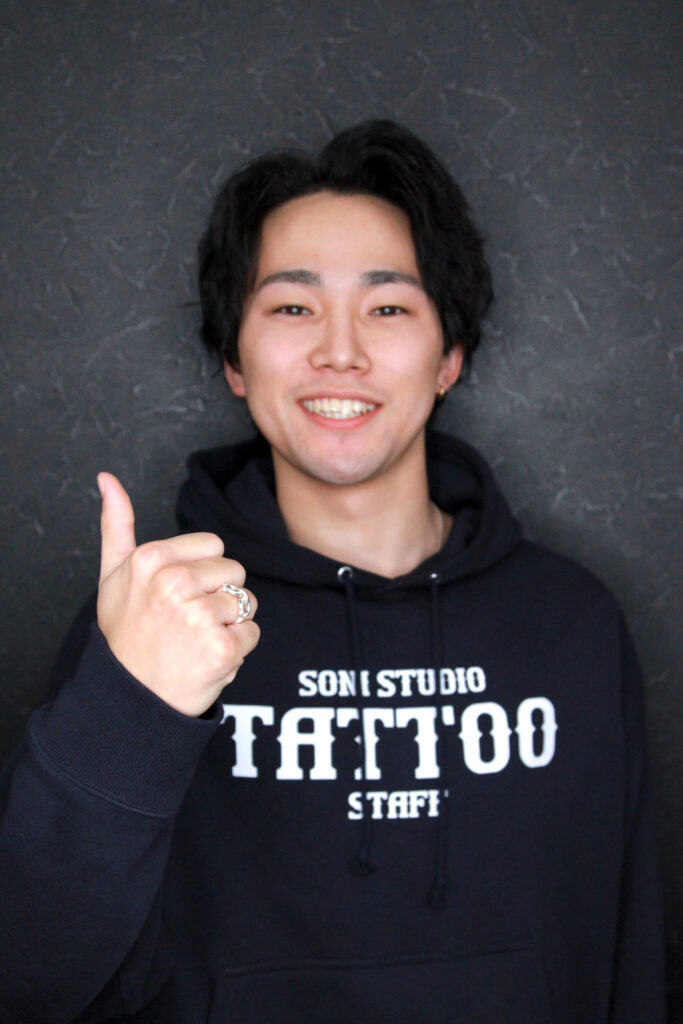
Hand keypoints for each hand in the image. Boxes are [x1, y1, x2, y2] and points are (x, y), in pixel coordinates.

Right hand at [96, 473, 258, 716]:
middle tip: (185, 623)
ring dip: (229, 624)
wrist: (129, 699)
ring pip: (246, 602)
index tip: (177, 596)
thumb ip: (116, 525)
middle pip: (234, 571)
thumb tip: (107, 479)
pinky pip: (253, 633)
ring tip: (195, 641)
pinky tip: (206, 659)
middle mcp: (174, 583)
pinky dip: (237, 650)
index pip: (214, 546)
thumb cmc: (124, 636)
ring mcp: (198, 615)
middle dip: (218, 596)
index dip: (201, 573)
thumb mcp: (112, 576)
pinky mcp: (221, 647)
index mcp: (151, 559)